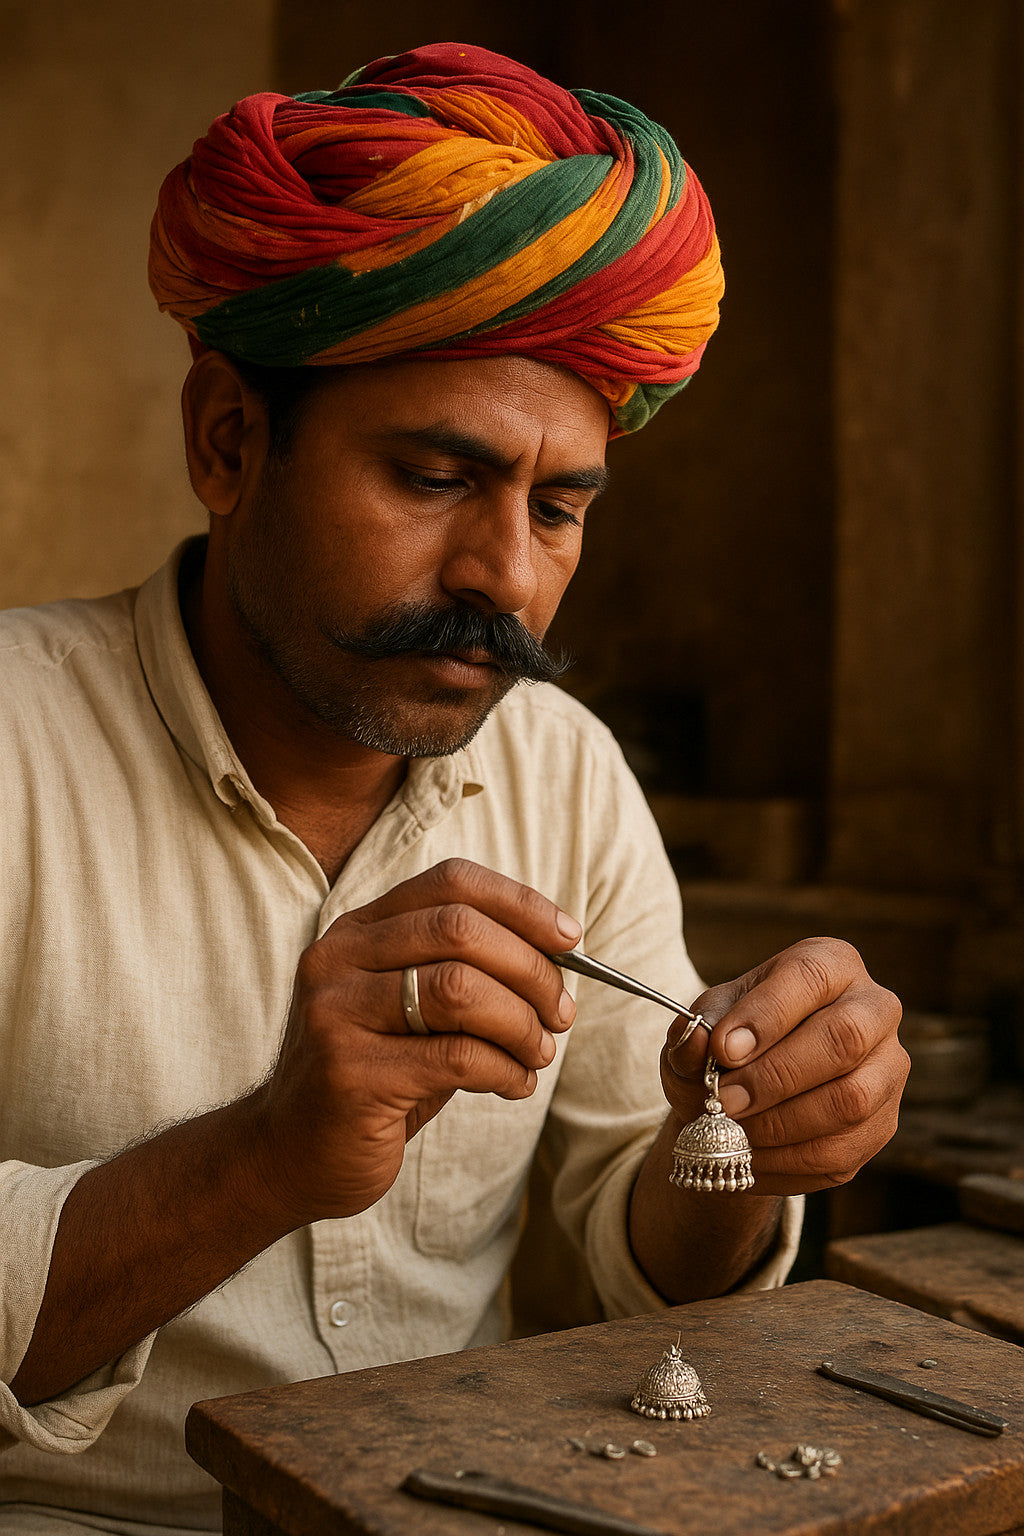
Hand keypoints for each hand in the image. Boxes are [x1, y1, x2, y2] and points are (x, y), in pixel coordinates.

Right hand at [250, 858, 579, 1226]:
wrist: (289, 1155)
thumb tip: (559, 954)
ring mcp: (336, 1013)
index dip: (520, 903)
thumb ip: (466, 973)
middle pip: (461, 929)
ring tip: (538, 1054)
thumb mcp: (413, 1010)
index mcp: (358, 930)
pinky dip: (505, 1069)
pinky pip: (456, 1056)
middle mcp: (338, 958)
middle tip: (562, 1012)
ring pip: (462, 989)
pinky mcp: (349, 1073)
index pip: (450, 883)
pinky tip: (515, 1085)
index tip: (570, 937)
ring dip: (522, 1024)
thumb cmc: (373, 1076)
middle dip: (532, 970)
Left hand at [661, 938, 906, 1194]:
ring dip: (780, 1123)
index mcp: (831, 964)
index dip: (766, 1014)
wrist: (750, 1094)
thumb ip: (694, 1032)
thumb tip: (697, 1040)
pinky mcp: (883, 1124)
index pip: (809, 976)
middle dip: (776, 1076)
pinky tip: (750, 1154)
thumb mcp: (703, 1027)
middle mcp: (873, 1008)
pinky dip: (787, 1159)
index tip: (722, 1049)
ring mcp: (887, 1068)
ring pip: (850, 1100)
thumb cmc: (731, 1045)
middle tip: (725, 1100)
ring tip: (732, 1130)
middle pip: (843, 1038)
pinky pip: (842, 1149)